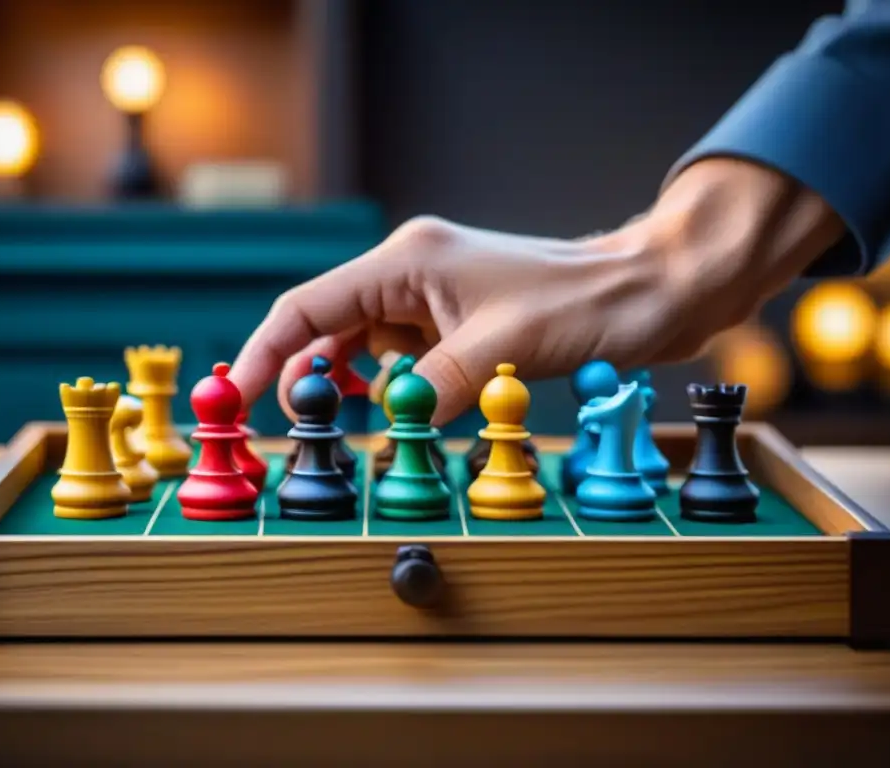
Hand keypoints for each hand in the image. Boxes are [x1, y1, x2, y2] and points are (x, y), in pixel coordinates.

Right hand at [230, 158, 843, 425]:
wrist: (649, 292)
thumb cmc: (583, 304)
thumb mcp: (497, 352)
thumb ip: (428, 390)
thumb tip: (381, 427)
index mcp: (406, 260)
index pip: (310, 307)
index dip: (268, 353)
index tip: (240, 397)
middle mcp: (411, 271)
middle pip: (331, 327)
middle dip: (310, 376)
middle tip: (298, 427)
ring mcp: (435, 295)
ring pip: (368, 346)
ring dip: (357, 385)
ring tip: (349, 424)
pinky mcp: (459, 318)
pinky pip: (406, 356)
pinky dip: (396, 386)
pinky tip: (402, 409)